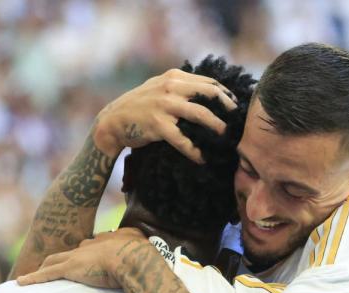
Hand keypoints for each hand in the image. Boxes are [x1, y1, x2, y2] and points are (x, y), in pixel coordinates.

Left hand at [17, 228, 149, 288]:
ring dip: (42, 268)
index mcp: (103, 242)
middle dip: (59, 260)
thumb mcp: (138, 240)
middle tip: (54, 268)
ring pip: (52, 261)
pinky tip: (21, 283)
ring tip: (34, 276)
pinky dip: (32, 278)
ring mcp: (76, 258)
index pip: (89, 247)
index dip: (84, 254)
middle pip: (68, 253)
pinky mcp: (69, 269)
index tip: (82, 261)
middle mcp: (87, 247)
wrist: (130, 257)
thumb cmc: (139, 252)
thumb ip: (135, 239)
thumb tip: (138, 244)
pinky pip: (46, 274)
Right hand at [92, 69, 237, 162]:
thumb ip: (180, 86)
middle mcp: (170, 88)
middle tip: (236, 120)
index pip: (209, 82)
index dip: (226, 94)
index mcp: (174, 77)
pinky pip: (183, 140)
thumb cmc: (139, 106)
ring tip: (225, 137)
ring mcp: (164, 106)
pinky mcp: (158, 125)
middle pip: (210, 93)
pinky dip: (194, 151)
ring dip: (217, 127)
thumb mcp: (159, 87)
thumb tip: (208, 92)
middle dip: (227, 107)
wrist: (113, 121)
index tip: (235, 106)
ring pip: (201, 114)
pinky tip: (201, 159)